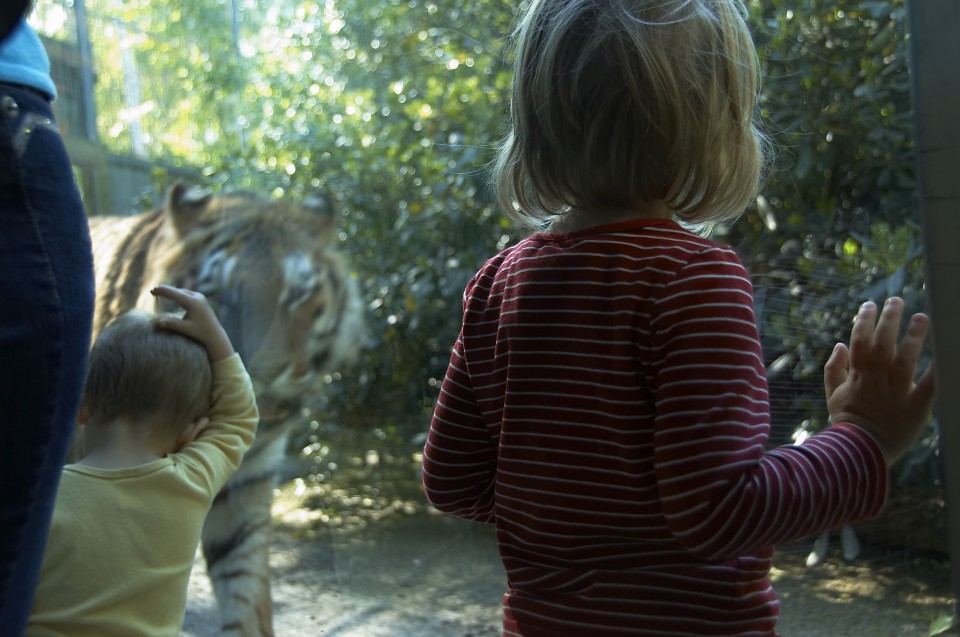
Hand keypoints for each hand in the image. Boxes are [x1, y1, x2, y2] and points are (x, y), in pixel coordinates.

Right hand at [150, 285, 234, 361]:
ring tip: (159, 291)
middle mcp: (198, 297)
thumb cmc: (200, 333)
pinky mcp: (201, 299)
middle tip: (153, 290)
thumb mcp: (185, 329)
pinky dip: (178, 294)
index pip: (175, 294)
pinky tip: (171, 295)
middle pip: (178, 291)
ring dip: (172, 291)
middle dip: (165, 290)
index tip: (152, 290)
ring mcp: (200, 297)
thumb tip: (158, 322)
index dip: (163, 291)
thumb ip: (172, 324)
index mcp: (193, 303)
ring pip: (182, 292)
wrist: (215, 334)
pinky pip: (187, 294)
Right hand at [823, 297, 935, 465]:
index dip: (863, 320)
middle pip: (883, 343)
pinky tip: (945, 353)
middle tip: (896, 301)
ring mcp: (896, 392)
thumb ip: (834, 368)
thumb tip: (839, 345)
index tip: (869, 305)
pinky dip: (937, 370)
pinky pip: (929, 385)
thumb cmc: (847, 424)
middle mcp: (877, 380)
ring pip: (905, 358)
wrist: (860, 453)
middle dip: (889, 319)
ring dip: (914, 336)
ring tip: (922, 317)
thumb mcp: (833, 395)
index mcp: (858, 375)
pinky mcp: (916, 406)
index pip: (859, 340)